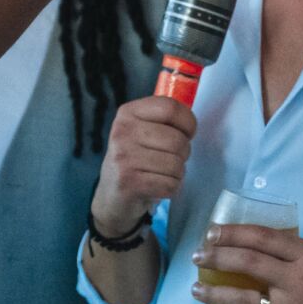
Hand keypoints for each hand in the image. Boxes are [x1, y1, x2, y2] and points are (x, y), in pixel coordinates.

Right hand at [90, 95, 194, 235]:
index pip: (170, 108)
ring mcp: (124, 157)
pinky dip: (171, 188)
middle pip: (177, 140)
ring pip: (176, 164)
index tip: (186, 134)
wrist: (111, 196)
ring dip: (177, 174)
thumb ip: (163, 119)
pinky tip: (157, 186)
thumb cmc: (134, 160)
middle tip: (169, 160)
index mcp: (128, 113)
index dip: (188, 123)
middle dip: (183, 154)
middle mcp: (122, 131)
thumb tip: (191, 120)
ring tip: (161, 174)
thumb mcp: (141, 131)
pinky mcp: (129, 183)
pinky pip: (170, 185)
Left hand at [190, 226, 302, 303]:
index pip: (261, 238)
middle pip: (248, 264)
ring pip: (244, 300)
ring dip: (215, 294)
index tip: (212, 232)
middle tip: (197, 256)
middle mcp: (296, 281)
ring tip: (197, 290)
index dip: (232, 233)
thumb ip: (290, 250)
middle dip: (216, 257)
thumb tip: (252, 244)